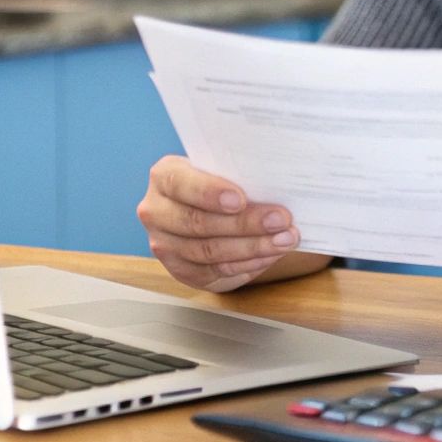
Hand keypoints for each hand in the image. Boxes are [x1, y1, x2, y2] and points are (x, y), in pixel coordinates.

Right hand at [136, 156, 300, 292]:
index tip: (240, 199)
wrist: (209, 209)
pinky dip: (247, 264)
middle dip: (244, 223)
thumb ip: (237, 173)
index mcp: (163, 177)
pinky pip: (216, 272)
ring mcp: (166, 245)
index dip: (210, 193)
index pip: (181, 184)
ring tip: (284, 240)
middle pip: (198, 223)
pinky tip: (270, 255)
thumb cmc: (221, 184)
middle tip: (280, 220)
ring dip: (252, 247)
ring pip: (209, 252)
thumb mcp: (222, 170)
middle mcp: (156, 212)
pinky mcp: (182, 271)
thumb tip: (274, 182)